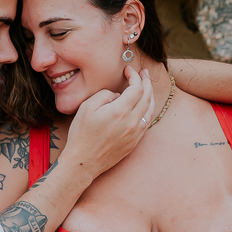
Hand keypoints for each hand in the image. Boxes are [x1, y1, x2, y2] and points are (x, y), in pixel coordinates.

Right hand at [61, 65, 155, 179]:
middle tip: (143, 73)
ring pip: (150, 110)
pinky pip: (147, 122)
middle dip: (146, 82)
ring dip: (150, 96)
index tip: (128, 70)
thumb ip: (106, 95)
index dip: (134, 76)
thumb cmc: (82, 133)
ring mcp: (135, 134)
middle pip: (147, 97)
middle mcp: (132, 122)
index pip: (136, 88)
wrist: (83, 161)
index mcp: (120, 111)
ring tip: (147, 87)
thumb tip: (118, 95)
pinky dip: (147, 110)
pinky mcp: (135, 142)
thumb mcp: (87, 107)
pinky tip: (144, 105)